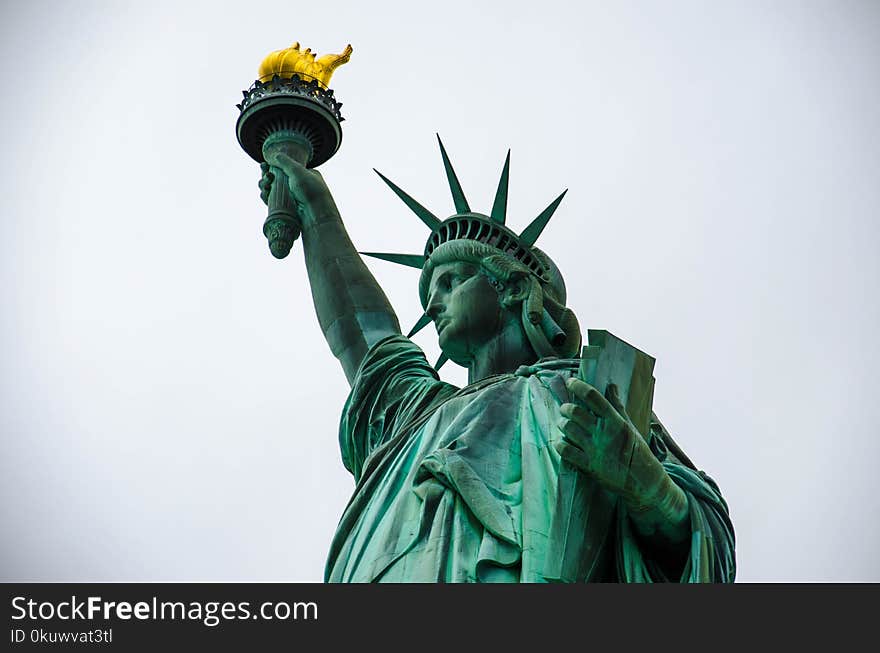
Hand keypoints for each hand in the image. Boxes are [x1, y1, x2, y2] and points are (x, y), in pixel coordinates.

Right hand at [263, 144, 331, 217]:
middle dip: (267, 177)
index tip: (264, 166)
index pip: (284, 169)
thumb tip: (275, 155)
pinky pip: (273, 201)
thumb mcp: (298, 172)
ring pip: (273, 190)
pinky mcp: (287, 209)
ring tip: (265, 186)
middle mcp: (298, 186)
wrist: (316, 214)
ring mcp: (292, 198)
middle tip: (266, 177)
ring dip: (265, 186)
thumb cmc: (311, 191)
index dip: (272, 167)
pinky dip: (266, 197)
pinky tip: (264, 194)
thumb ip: (286, 162)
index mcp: (304, 175)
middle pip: (276, 179)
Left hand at [555, 379, 681, 516]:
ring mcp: (595, 450)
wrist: (644, 482)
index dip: (578, 386)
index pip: (592, 396)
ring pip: (568, 428)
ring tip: (564, 424)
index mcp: (615, 421)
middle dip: (566, 408)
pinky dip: (560, 444)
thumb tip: (611, 386)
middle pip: (575, 412)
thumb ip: (617, 406)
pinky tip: (562, 442)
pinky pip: (566, 450)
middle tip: (566, 409)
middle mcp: (604, 433)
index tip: (570, 381)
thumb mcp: (629, 426)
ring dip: (562, 424)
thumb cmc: (638, 452)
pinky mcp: (589, 466)